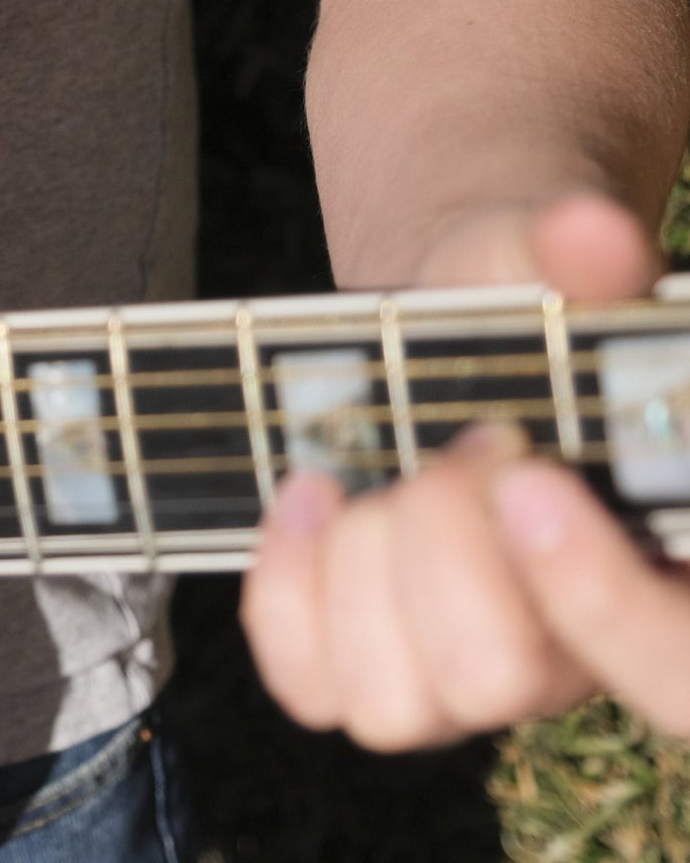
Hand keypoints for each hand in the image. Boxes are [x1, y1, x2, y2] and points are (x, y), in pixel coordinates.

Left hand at [242, 191, 689, 747]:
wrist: (441, 342)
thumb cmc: (517, 309)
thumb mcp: (550, 264)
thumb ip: (582, 256)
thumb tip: (591, 234)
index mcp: (658, 572)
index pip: (671, 673)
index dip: (596, 596)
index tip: (525, 471)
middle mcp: (568, 653)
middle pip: (497, 678)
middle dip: (443, 541)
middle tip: (450, 447)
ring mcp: (459, 672)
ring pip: (390, 702)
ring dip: (357, 569)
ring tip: (369, 473)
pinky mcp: (364, 659)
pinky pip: (309, 683)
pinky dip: (285, 590)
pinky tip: (308, 492)